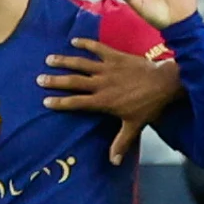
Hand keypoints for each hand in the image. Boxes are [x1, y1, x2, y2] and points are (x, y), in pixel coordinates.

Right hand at [41, 37, 183, 163]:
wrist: (164, 83)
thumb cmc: (148, 106)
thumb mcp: (133, 126)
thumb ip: (121, 143)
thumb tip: (114, 163)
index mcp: (103, 101)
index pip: (77, 102)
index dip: (60, 102)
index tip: (46, 101)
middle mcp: (101, 84)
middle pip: (74, 82)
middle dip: (56, 81)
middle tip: (40, 79)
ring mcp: (107, 68)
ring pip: (81, 63)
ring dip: (65, 61)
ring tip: (50, 59)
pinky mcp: (115, 56)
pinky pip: (97, 48)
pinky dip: (86, 43)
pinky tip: (74, 41)